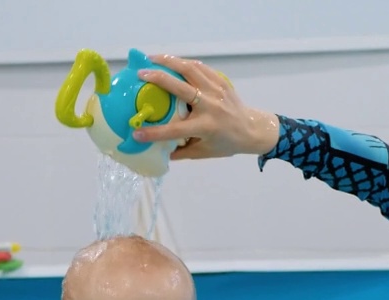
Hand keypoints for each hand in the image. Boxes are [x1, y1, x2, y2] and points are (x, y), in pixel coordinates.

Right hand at [131, 54, 280, 159]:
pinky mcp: (221, 81)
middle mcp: (211, 106)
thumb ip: (181, 152)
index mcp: (206, 127)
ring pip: (190, 70)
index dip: (154, 133)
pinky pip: (200, 67)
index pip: (175, 130)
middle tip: (140, 74)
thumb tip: (157, 152)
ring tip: (152, 59)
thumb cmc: (227, 143)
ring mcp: (217, 90)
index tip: (136, 133)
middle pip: (181, 88)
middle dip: (159, 79)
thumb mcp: (203, 152)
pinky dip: (184, 62)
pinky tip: (172, 61)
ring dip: (170, 62)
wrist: (252, 129)